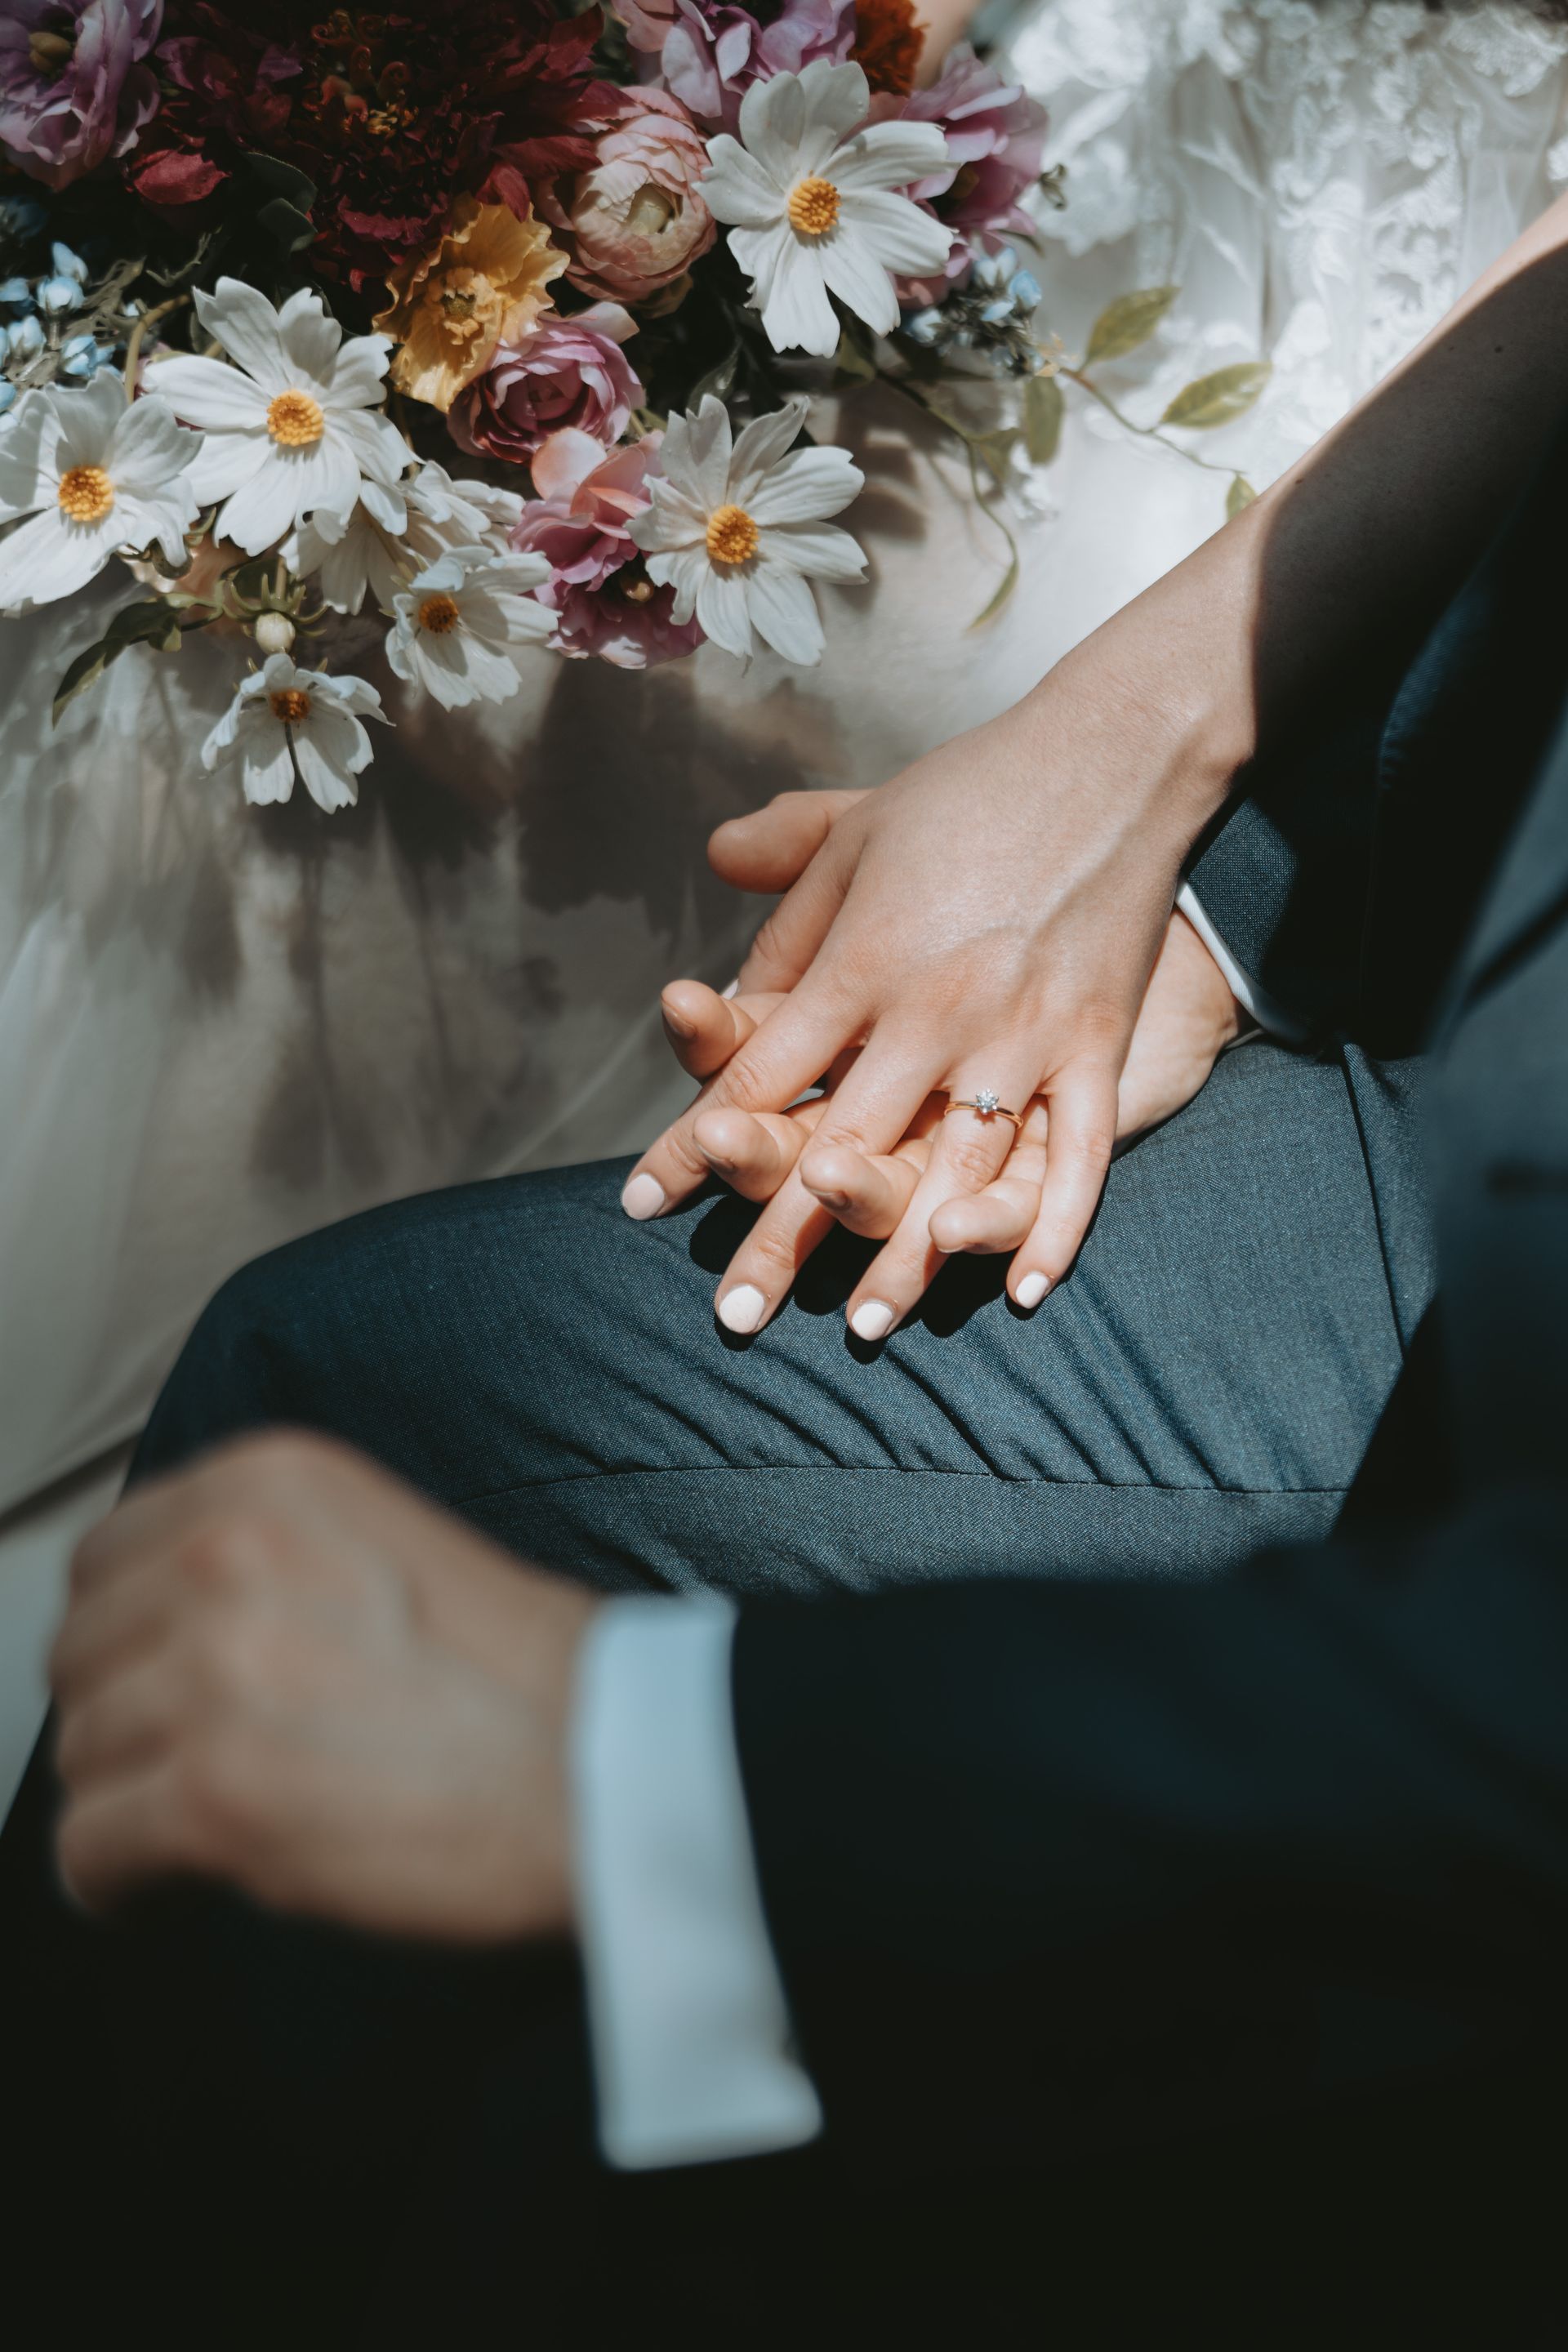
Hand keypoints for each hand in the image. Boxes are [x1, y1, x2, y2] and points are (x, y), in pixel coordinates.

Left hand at [49, 1434, 596, 1940]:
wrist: (608, 1761)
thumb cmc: (519, 1674)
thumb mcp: (377, 1541)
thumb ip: (259, 1559)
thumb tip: (153, 1636)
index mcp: (268, 1478)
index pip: (101, 1560)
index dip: (120, 1641)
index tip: (148, 1691)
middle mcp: (225, 1553)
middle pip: (77, 1658)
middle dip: (118, 1722)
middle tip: (179, 1771)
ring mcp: (212, 1670)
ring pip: (79, 1754)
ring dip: (127, 1803)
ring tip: (194, 1833)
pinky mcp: (215, 1790)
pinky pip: (86, 1850)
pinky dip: (114, 1885)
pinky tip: (166, 1893)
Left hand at [652, 794, 1242, 1333]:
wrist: (1115, 757)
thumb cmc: (972, 791)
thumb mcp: (860, 825)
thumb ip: (783, 870)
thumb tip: (710, 870)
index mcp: (861, 959)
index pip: (758, 1074)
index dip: (695, 1145)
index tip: (643, 1203)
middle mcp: (933, 1010)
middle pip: (841, 1146)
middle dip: (781, 1236)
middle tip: (734, 1317)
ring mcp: (1021, 1036)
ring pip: (954, 1173)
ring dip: (906, 1257)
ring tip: (863, 1325)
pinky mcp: (1094, 1046)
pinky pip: (1077, 1156)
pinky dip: (1050, 1227)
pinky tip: (1015, 1291)